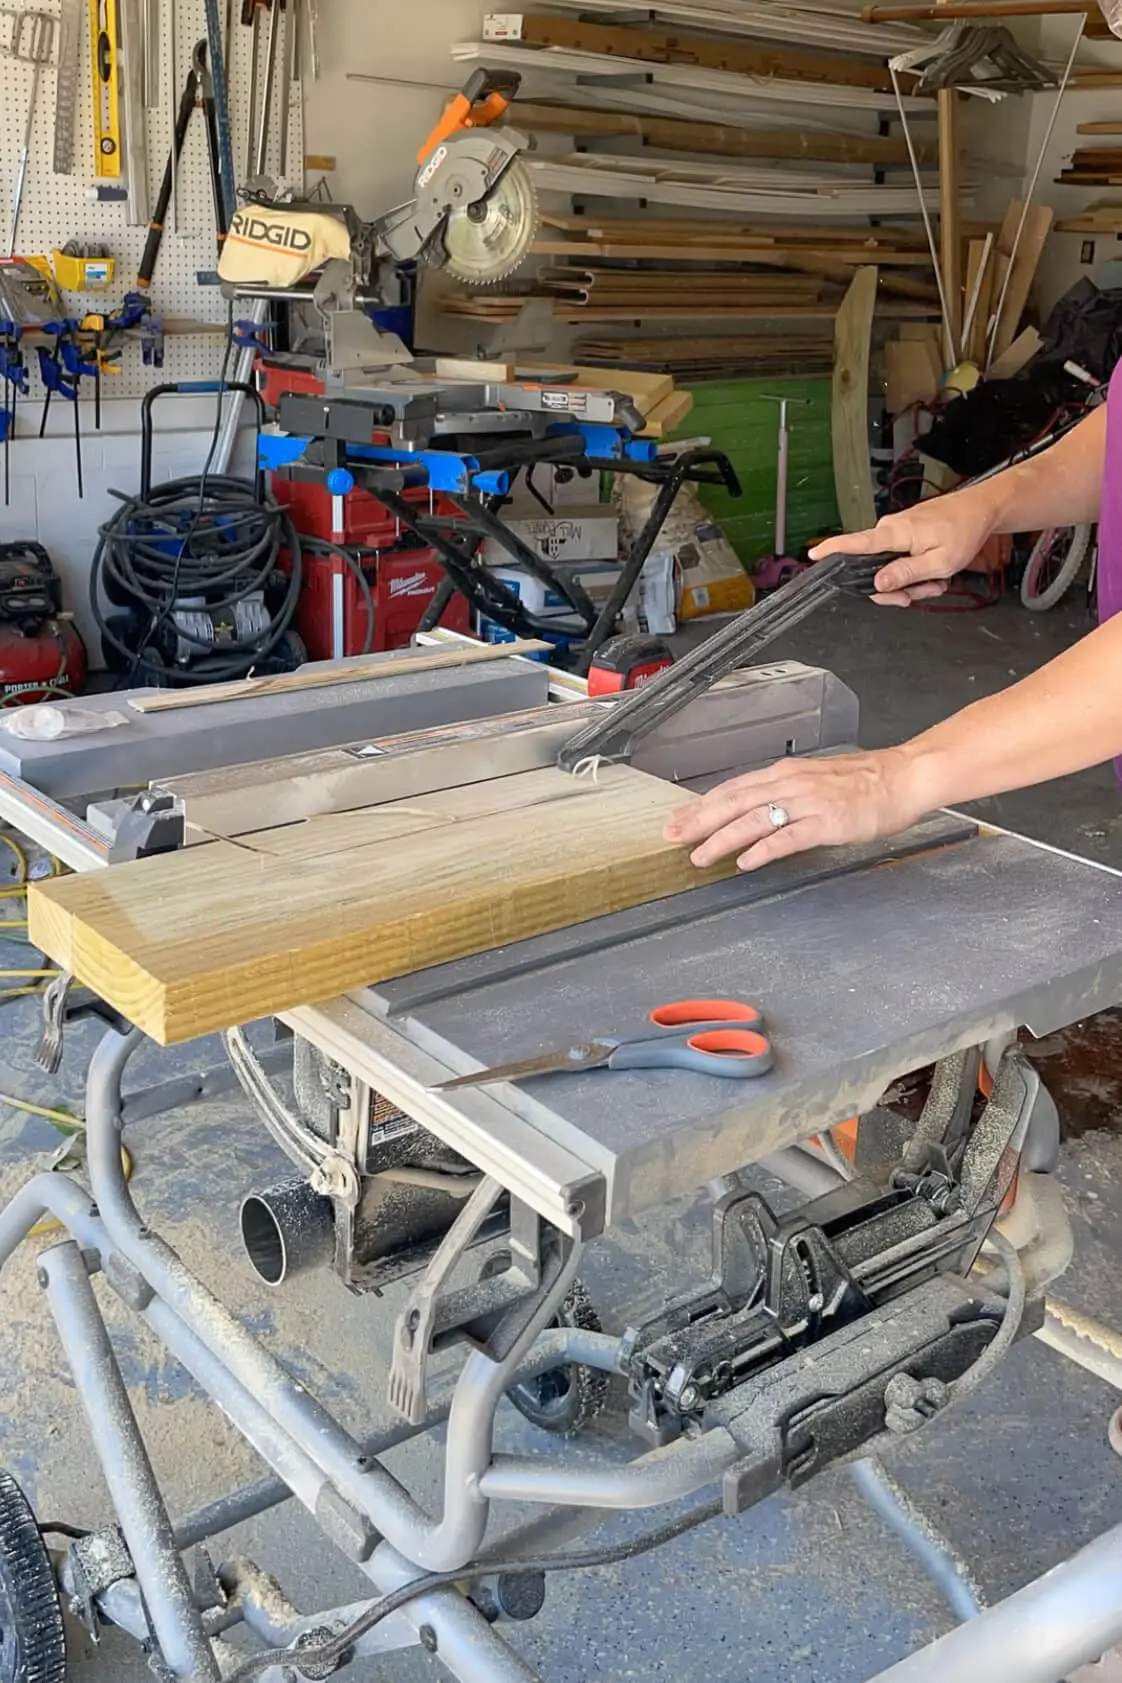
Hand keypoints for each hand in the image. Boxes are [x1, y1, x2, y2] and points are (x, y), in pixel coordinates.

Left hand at [665, 748, 929, 871]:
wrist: (903, 777)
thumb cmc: (864, 781)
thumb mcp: (815, 780)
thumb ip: (785, 794)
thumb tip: (756, 808)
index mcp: (785, 774)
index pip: (733, 788)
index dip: (703, 805)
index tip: (678, 818)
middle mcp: (790, 784)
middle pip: (734, 802)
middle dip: (699, 820)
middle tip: (671, 836)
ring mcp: (808, 803)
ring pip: (754, 819)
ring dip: (722, 839)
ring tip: (699, 856)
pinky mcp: (827, 822)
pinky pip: (788, 837)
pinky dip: (764, 849)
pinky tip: (745, 861)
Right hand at [809, 490, 996, 606]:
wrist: (982, 510)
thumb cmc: (965, 531)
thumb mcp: (939, 562)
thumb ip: (906, 574)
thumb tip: (878, 584)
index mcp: (896, 533)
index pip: (856, 543)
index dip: (832, 549)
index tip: (813, 554)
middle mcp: (892, 529)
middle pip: (875, 570)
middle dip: (898, 588)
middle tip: (922, 592)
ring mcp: (899, 531)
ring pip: (892, 570)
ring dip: (914, 582)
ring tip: (936, 580)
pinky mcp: (906, 534)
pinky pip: (902, 561)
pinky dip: (918, 571)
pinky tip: (935, 572)